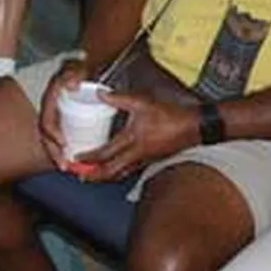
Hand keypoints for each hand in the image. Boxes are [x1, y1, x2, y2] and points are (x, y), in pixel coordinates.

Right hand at [36, 59, 90, 167]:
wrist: (84, 69)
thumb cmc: (78, 70)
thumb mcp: (75, 67)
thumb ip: (72, 72)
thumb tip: (72, 85)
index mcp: (50, 100)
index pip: (46, 122)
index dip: (53, 134)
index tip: (63, 144)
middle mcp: (49, 110)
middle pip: (46, 136)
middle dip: (53, 152)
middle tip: (64, 165)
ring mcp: (55, 117)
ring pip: (51, 140)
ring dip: (57, 155)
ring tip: (67, 167)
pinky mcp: (61, 122)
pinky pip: (58, 139)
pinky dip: (62, 151)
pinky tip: (70, 161)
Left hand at [76, 90, 198, 182]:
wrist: (194, 126)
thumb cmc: (170, 115)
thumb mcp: (143, 102)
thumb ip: (119, 98)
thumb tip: (100, 94)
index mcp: (133, 141)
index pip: (105, 154)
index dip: (89, 158)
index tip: (75, 158)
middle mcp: (137, 155)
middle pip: (110, 172)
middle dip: (93, 175)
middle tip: (78, 174)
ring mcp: (144, 159)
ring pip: (119, 173)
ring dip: (104, 175)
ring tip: (90, 174)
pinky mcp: (150, 159)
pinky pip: (129, 170)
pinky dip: (116, 171)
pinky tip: (112, 166)